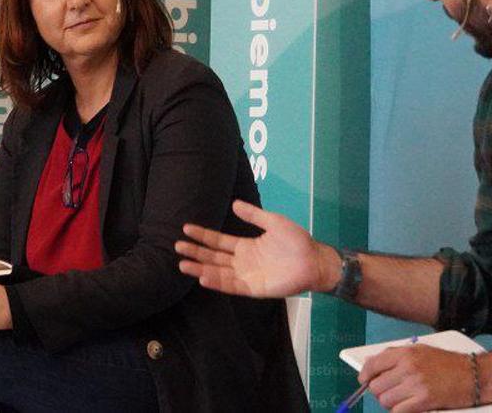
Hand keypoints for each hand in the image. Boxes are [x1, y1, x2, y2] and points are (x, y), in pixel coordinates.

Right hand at [175, 199, 339, 297]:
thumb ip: (254, 215)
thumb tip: (235, 204)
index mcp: (246, 246)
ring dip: (200, 268)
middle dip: (195, 252)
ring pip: (218, 272)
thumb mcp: (274, 222)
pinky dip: (217, 282)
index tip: (186, 229)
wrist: (314, 260)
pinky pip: (231, 285)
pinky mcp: (253, 288)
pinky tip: (203, 277)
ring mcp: (246, 275)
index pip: (218, 241)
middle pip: (213, 257)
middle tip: (177, 246)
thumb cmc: (297, 242)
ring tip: (182, 264)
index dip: (203, 236)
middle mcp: (242, 262)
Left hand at [359, 344, 472, 411]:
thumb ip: (395, 356)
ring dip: (391, 403)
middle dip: (381, 392)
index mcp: (406, 353)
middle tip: (392, 392)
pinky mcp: (424, 401)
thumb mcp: (421, 351)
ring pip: (385, 401)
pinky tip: (409, 407)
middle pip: (376, 386)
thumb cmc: (449, 364)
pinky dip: (401, 411)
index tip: (364, 380)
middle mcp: (408, 367)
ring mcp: (415, 385)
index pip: (373, 364)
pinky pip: (398, 411)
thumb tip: (371, 364)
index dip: (365, 375)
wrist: (474, 376)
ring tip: (404, 399)